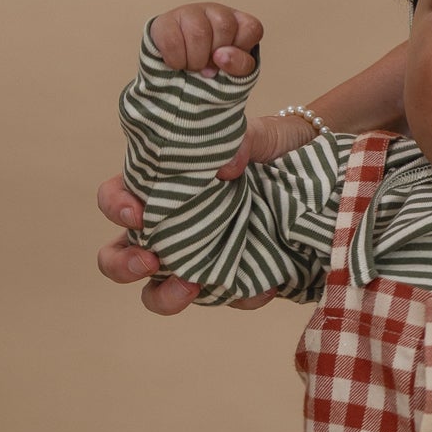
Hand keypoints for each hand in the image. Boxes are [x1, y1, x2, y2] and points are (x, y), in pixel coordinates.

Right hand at [96, 111, 318, 314]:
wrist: (315, 170)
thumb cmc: (272, 146)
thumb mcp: (262, 133)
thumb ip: (244, 140)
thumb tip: (227, 164)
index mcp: (160, 188)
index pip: (116, 198)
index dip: (116, 208)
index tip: (138, 214)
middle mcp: (167, 228)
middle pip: (117, 257)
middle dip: (124, 265)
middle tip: (152, 261)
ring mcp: (195, 258)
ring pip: (158, 293)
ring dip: (166, 297)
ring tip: (193, 286)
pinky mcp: (230, 278)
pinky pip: (227, 298)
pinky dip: (243, 298)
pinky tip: (266, 287)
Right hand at [148, 2, 262, 78]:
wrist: (174, 72)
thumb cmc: (210, 69)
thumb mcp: (233, 72)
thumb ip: (240, 66)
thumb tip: (221, 56)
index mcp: (237, 22)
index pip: (252, 29)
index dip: (241, 50)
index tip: (228, 61)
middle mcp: (215, 11)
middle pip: (224, 26)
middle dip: (216, 55)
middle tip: (208, 65)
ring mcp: (189, 12)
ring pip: (199, 32)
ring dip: (196, 61)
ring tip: (192, 65)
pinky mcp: (165, 22)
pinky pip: (173, 42)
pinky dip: (177, 61)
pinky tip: (177, 63)